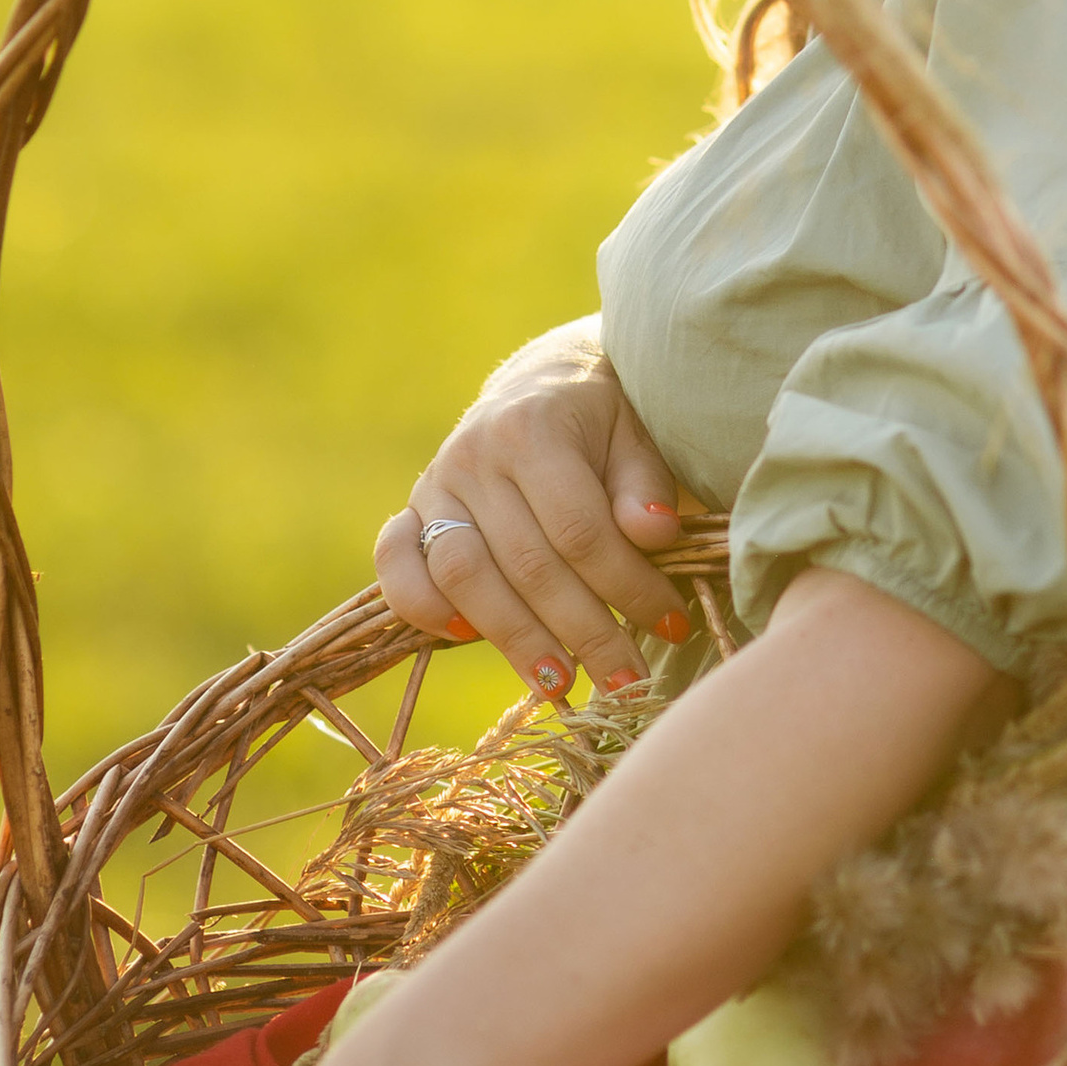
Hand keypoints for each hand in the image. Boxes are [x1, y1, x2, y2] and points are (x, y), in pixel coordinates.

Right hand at [377, 320, 690, 698]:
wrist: (544, 381)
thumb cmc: (604, 419)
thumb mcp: (638, 435)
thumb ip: (644, 484)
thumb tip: (655, 534)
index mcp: (534, 430)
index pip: (580, 531)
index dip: (629, 588)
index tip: (672, 626)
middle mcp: (475, 456)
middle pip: (528, 565)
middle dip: (585, 633)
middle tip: (627, 684)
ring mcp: (436, 484)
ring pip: (465, 575)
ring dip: (513, 638)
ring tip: (560, 683)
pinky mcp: (411, 509)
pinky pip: (394, 561)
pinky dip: (421, 604)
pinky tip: (465, 638)